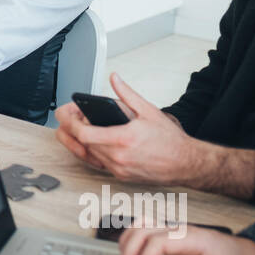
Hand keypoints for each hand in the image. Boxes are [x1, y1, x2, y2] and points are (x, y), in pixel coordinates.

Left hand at [55, 73, 199, 184]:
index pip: (85, 134)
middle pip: (83, 144)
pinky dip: (93, 152)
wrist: (185, 163)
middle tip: (74, 117)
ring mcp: (119, 169)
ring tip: (85, 126)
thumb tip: (115, 78)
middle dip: (74, 129)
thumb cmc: (170, 140)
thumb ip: (127, 94)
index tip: (68, 115)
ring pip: (89, 155)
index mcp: (123, 139)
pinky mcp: (121, 176)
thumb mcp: (148, 110)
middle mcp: (119, 157)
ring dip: (83, 141)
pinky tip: (95, 141)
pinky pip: (99, 164)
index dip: (72, 124)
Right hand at [119, 226, 254, 254]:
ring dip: (128, 244)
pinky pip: (145, 233)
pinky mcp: (172, 240)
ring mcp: (175, 234)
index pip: (156, 240)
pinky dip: (133, 242)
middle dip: (129, 250)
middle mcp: (181, 231)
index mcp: (194, 239)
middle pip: (142, 229)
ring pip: (140, 227)